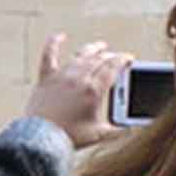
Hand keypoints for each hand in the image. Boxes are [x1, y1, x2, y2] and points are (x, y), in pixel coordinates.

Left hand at [26, 33, 132, 147]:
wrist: (41, 139)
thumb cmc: (69, 137)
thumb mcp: (99, 135)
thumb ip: (120, 129)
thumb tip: (135, 128)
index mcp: (93, 90)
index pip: (113, 67)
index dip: (123, 60)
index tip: (129, 58)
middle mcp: (78, 78)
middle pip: (99, 60)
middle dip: (111, 57)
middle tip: (116, 58)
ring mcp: (61, 76)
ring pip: (81, 55)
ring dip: (93, 49)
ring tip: (100, 47)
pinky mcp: (46, 78)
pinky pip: (49, 55)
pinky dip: (54, 43)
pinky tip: (60, 36)